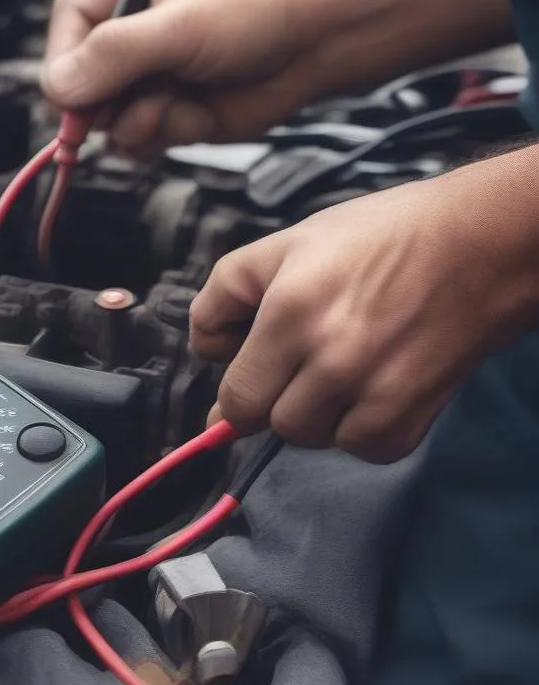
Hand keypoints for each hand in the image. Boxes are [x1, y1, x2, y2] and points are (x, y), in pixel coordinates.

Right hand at [41, 0, 317, 156]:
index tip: (77, 98)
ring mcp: (143, 83)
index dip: (63, 71)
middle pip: (76, 91)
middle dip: (108, 106)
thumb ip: (114, 54)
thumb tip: (58, 86)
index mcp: (116, 0)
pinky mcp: (164, 116)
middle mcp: (123, 44)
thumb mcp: (177, 28)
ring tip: (180, 100)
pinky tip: (195, 115)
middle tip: (143, 98)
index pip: (62, 39)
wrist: (309, 48)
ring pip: (106, 126)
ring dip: (143, 123)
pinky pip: (137, 144)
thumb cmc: (252, 16)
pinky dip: (164, 136)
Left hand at [189, 152, 538, 461]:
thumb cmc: (378, 237)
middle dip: (270, 397)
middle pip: (269, 422)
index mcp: (291, 312)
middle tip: (293, 362)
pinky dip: (358, 427)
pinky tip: (370, 384)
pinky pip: (361, 447)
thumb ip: (225, 293)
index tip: (245, 370)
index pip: (236, 397)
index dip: (232, 390)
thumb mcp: (285, 243)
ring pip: (311, 438)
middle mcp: (331, 360)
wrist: (479, 245)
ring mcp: (375, 394)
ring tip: (337, 366)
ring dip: (313, 412)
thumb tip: (206, 350)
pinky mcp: (412, 419)